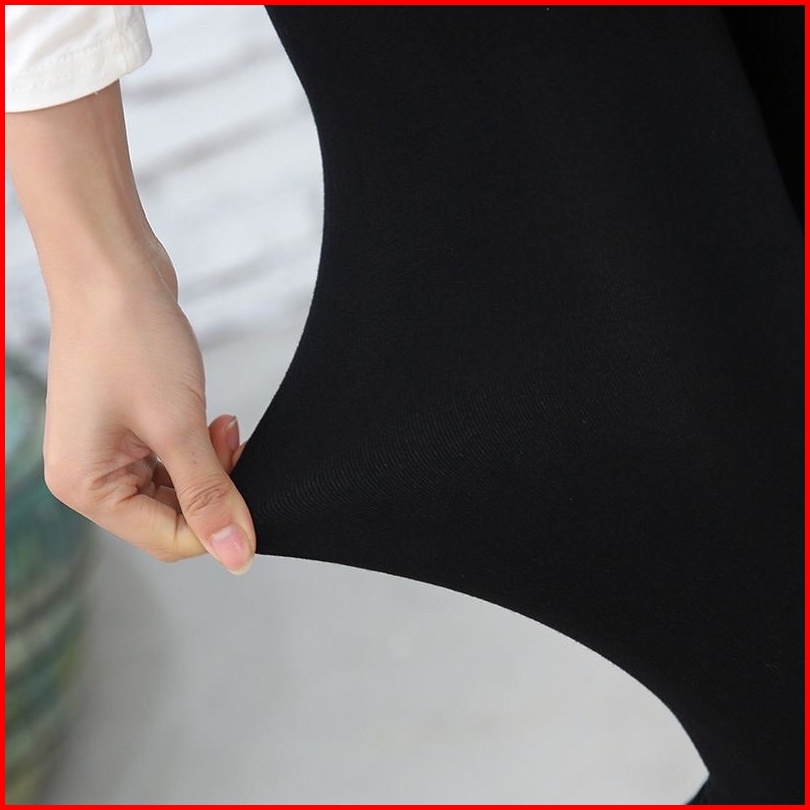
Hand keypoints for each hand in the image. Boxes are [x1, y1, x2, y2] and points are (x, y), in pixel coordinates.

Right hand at [42, 252, 255, 574]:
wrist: (112, 268)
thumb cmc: (130, 338)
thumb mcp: (177, 425)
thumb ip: (209, 494)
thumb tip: (238, 558)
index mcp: (86, 487)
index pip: (168, 539)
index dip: (218, 527)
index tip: (256, 498)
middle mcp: (89, 476)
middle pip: (171, 517)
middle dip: (213, 489)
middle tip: (234, 444)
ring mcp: (106, 450)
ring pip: (176, 489)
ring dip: (210, 465)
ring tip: (224, 423)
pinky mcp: (125, 427)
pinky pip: (171, 459)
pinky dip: (198, 448)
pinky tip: (214, 420)